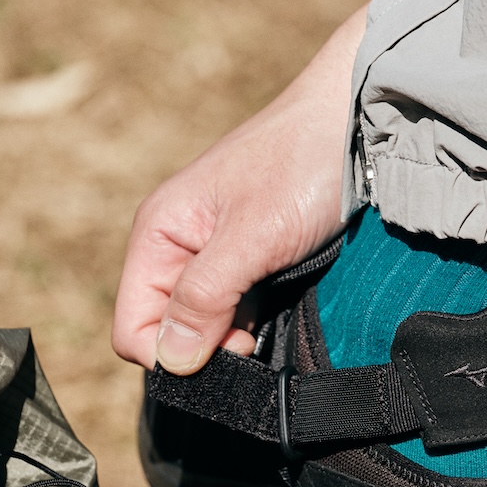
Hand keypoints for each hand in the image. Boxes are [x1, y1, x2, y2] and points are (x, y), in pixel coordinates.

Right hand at [112, 6, 366, 372]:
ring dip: (236, 336)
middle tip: (255, 332)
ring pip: (205, 328)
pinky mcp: (247, 264)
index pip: (132, 329)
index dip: (172, 354)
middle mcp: (176, 249)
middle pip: (168, 333)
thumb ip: (204, 298)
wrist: (353, 124)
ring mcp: (212, 258)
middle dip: (208, 348)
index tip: (228, 345)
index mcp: (157, 236)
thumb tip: (171, 361)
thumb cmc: (299, 167)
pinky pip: (235, 313)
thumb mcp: (251, 238)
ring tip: (273, 307)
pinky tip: (282, 301)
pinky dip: (256, 321)